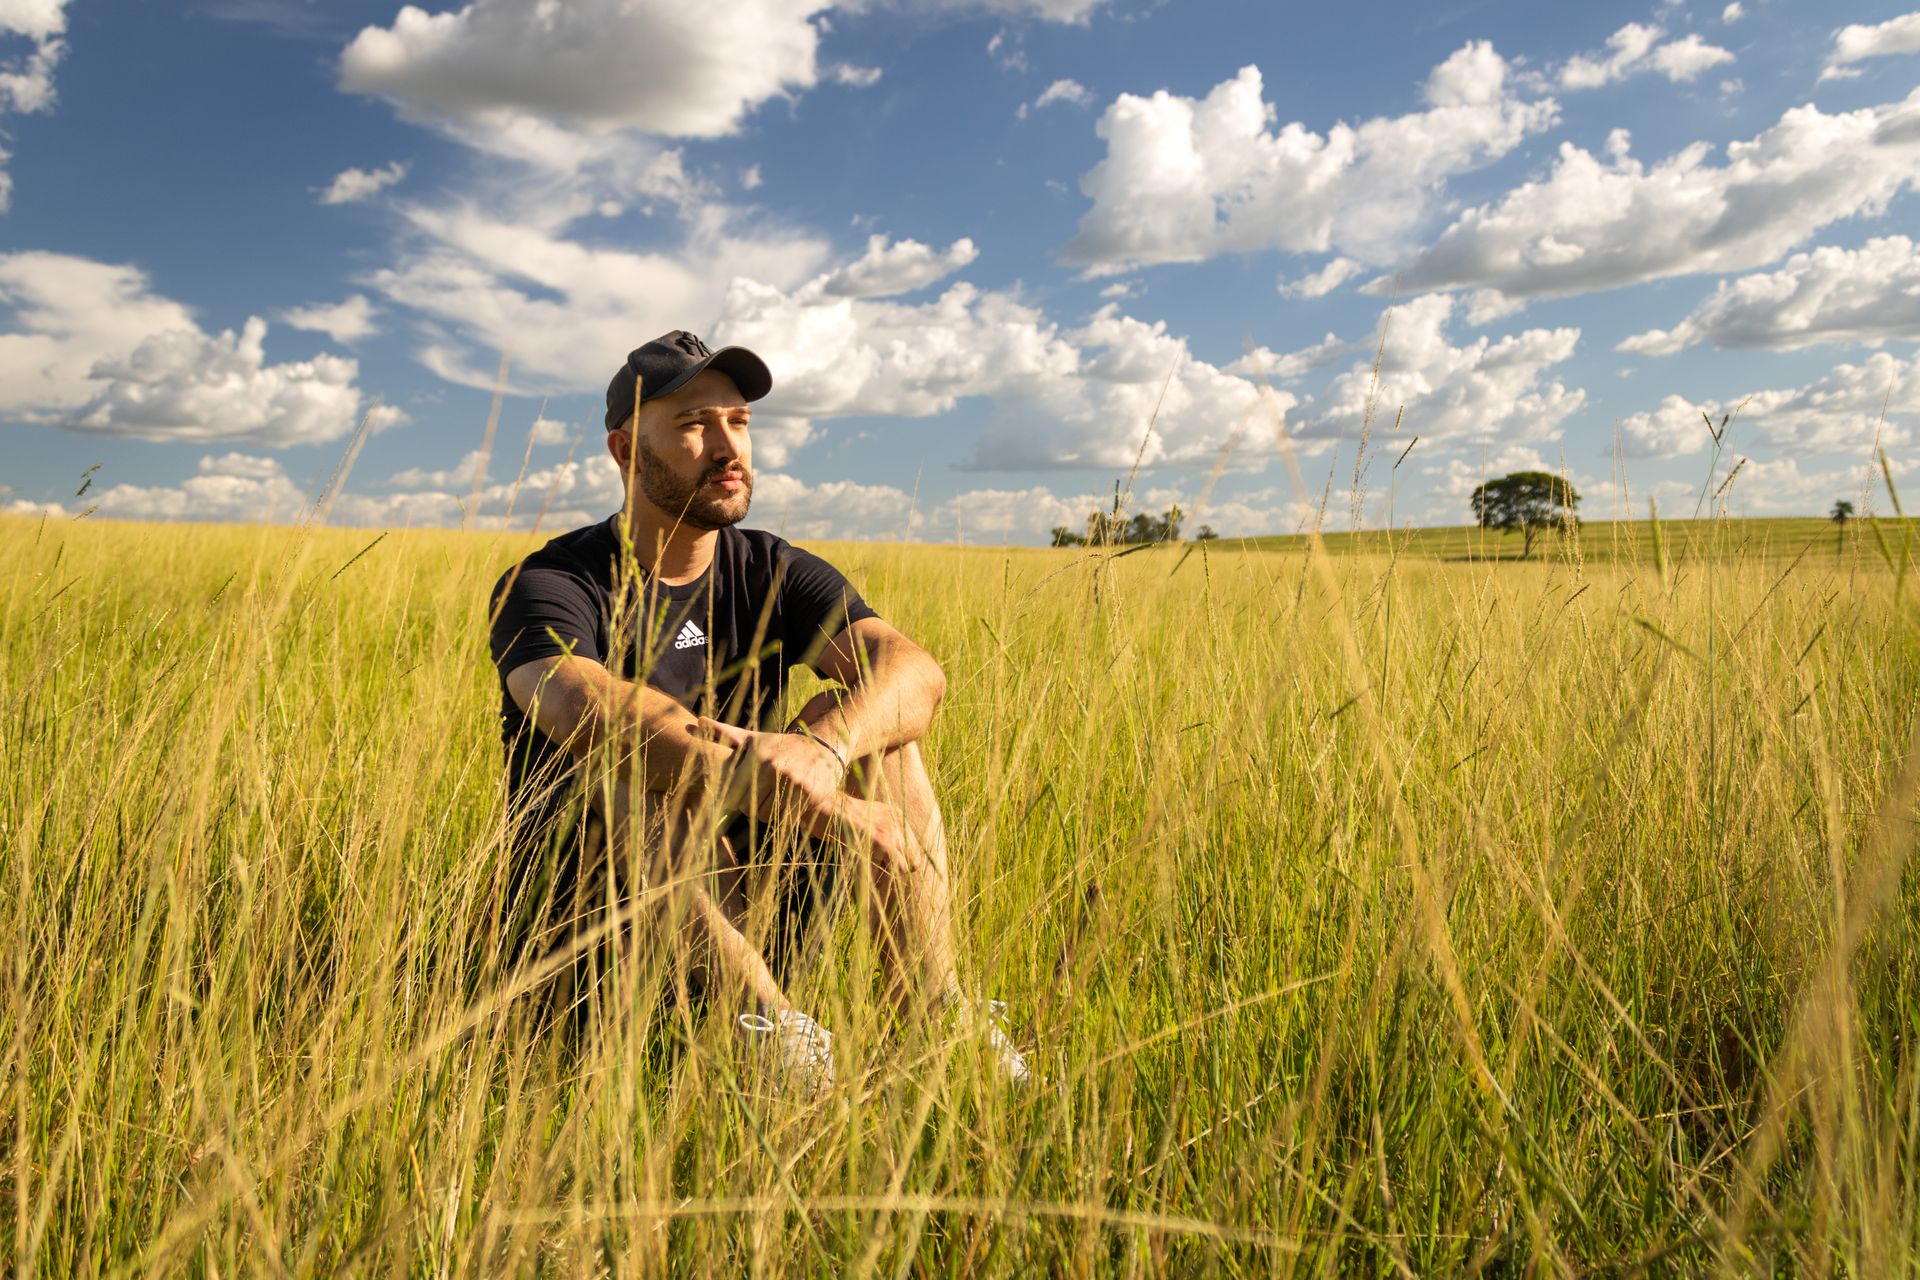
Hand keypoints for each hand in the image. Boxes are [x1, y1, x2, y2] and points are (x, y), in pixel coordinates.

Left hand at [693, 717, 844, 834]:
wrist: (823, 746)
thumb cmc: (779, 746)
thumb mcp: (752, 739)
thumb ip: (722, 733)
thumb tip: (694, 722)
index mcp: (756, 756)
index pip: (732, 794)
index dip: (735, 797)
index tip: (743, 791)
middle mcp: (774, 768)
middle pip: (748, 807)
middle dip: (751, 804)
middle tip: (762, 793)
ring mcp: (793, 782)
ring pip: (766, 815)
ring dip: (768, 811)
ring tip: (775, 796)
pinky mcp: (809, 795)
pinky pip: (786, 818)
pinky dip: (785, 814)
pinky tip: (789, 800)